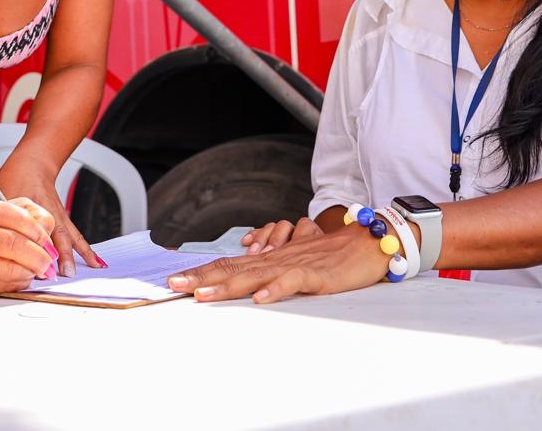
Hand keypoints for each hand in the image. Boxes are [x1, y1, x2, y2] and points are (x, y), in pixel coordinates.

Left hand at [0, 158, 103, 276]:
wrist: (33, 163)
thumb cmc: (15, 177)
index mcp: (30, 206)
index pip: (33, 229)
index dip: (32, 246)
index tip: (32, 262)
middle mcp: (47, 212)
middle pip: (54, 235)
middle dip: (55, 255)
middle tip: (56, 274)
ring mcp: (57, 216)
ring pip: (68, 237)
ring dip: (73, 255)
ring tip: (77, 272)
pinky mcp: (62, 219)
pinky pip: (76, 237)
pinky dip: (86, 250)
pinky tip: (97, 263)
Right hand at [0, 196, 57, 292]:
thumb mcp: (13, 210)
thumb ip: (36, 218)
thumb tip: (49, 243)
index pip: (19, 219)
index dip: (40, 233)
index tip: (48, 243)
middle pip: (14, 245)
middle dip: (38, 256)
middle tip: (47, 262)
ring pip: (9, 269)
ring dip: (29, 272)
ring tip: (35, 269)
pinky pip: (3, 286)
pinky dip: (18, 283)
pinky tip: (20, 276)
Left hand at [168, 224, 388, 303]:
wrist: (367, 242)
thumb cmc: (332, 256)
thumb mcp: (296, 264)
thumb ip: (272, 271)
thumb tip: (250, 286)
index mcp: (270, 258)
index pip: (229, 264)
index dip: (202, 272)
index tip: (175, 280)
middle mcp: (276, 259)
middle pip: (233, 268)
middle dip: (202, 278)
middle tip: (174, 285)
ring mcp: (295, 265)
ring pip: (256, 274)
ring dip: (228, 286)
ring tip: (203, 295)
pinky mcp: (316, 275)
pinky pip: (293, 281)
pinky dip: (276, 289)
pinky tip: (260, 299)